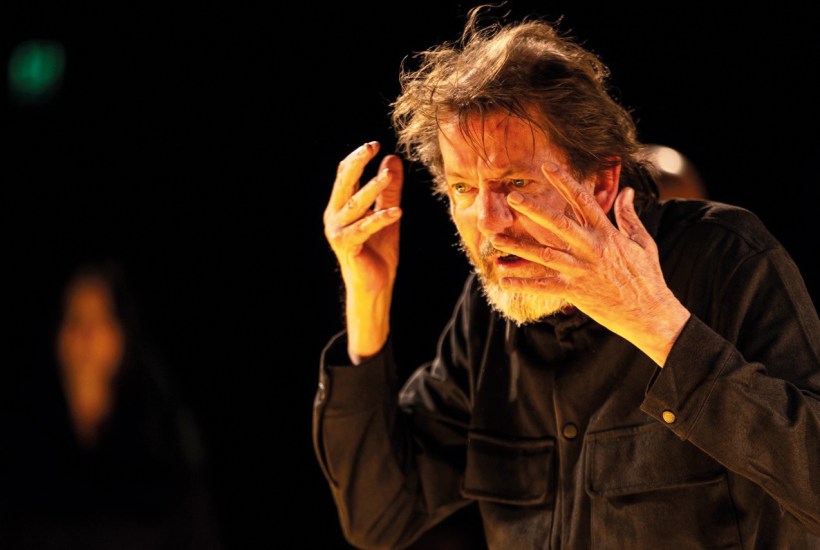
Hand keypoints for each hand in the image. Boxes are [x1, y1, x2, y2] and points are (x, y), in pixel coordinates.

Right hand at [323, 142, 403, 360]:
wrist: (374, 286)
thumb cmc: (378, 252)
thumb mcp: (388, 215)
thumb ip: (390, 190)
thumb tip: (392, 159)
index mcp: (341, 206)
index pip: (345, 175)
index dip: (357, 158)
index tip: (374, 144)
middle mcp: (334, 215)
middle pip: (344, 182)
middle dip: (357, 163)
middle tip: (371, 147)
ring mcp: (338, 231)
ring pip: (355, 203)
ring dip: (373, 188)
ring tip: (388, 175)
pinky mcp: (347, 245)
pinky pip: (365, 227)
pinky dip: (380, 218)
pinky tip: (397, 211)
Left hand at [490, 164, 689, 365]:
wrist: (651, 314)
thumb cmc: (648, 277)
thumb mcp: (643, 243)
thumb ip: (629, 216)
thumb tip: (626, 191)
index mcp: (607, 234)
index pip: (583, 201)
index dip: (565, 182)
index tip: (548, 167)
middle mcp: (591, 249)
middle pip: (558, 224)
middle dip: (534, 209)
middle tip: (512, 197)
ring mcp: (582, 271)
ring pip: (545, 255)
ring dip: (518, 246)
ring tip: (495, 238)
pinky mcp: (576, 292)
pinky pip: (545, 287)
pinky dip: (524, 284)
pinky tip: (504, 279)